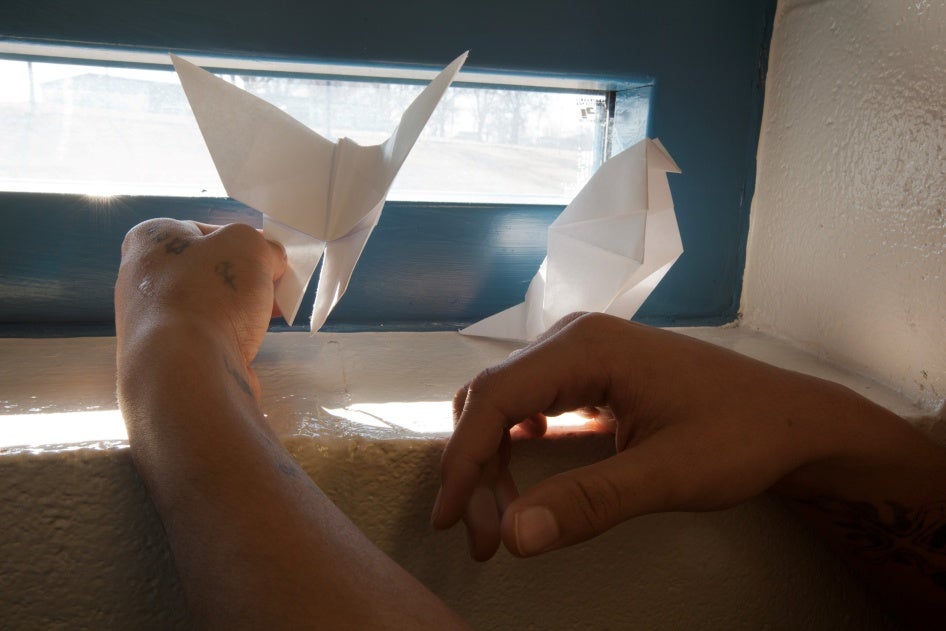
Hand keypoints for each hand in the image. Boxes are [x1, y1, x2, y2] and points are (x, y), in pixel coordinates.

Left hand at [115, 219, 285, 396]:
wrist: (186, 372)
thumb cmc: (211, 295)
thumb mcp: (249, 245)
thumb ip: (264, 246)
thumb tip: (269, 262)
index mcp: (149, 240)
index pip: (205, 230)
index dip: (243, 241)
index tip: (268, 257)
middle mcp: (140, 278)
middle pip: (208, 269)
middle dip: (246, 277)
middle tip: (273, 286)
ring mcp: (149, 320)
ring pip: (209, 304)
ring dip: (241, 308)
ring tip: (268, 315)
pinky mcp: (164, 356)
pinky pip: (205, 336)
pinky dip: (229, 337)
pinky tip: (248, 343)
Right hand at [431, 312, 892, 559]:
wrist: (795, 422)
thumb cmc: (742, 438)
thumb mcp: (667, 475)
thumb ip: (589, 503)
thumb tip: (513, 538)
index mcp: (587, 346)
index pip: (495, 398)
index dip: (463, 461)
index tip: (451, 519)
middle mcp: (575, 338)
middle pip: (491, 400)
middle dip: (476, 468)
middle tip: (484, 537)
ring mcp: (582, 353)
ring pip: (505, 404)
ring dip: (492, 461)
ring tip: (501, 521)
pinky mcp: (592, 375)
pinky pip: (531, 406)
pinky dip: (513, 447)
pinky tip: (521, 480)